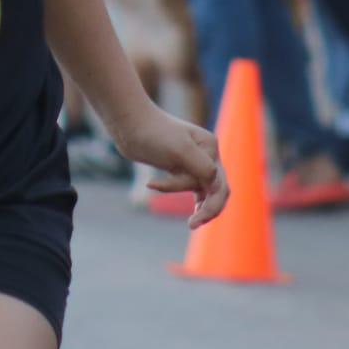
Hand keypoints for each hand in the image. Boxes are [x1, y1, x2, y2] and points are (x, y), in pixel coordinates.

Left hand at [111, 108, 227, 228]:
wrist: (129, 124)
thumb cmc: (153, 133)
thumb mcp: (179, 149)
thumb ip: (201, 166)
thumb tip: (217, 185)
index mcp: (210, 147)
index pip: (219, 183)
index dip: (211, 204)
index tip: (195, 219)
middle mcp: (206, 154)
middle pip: (217, 188)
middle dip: (209, 209)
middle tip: (192, 224)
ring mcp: (194, 161)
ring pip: (204, 190)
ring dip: (198, 206)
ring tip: (191, 224)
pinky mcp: (180, 167)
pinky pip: (189, 187)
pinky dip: (178, 192)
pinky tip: (167, 197)